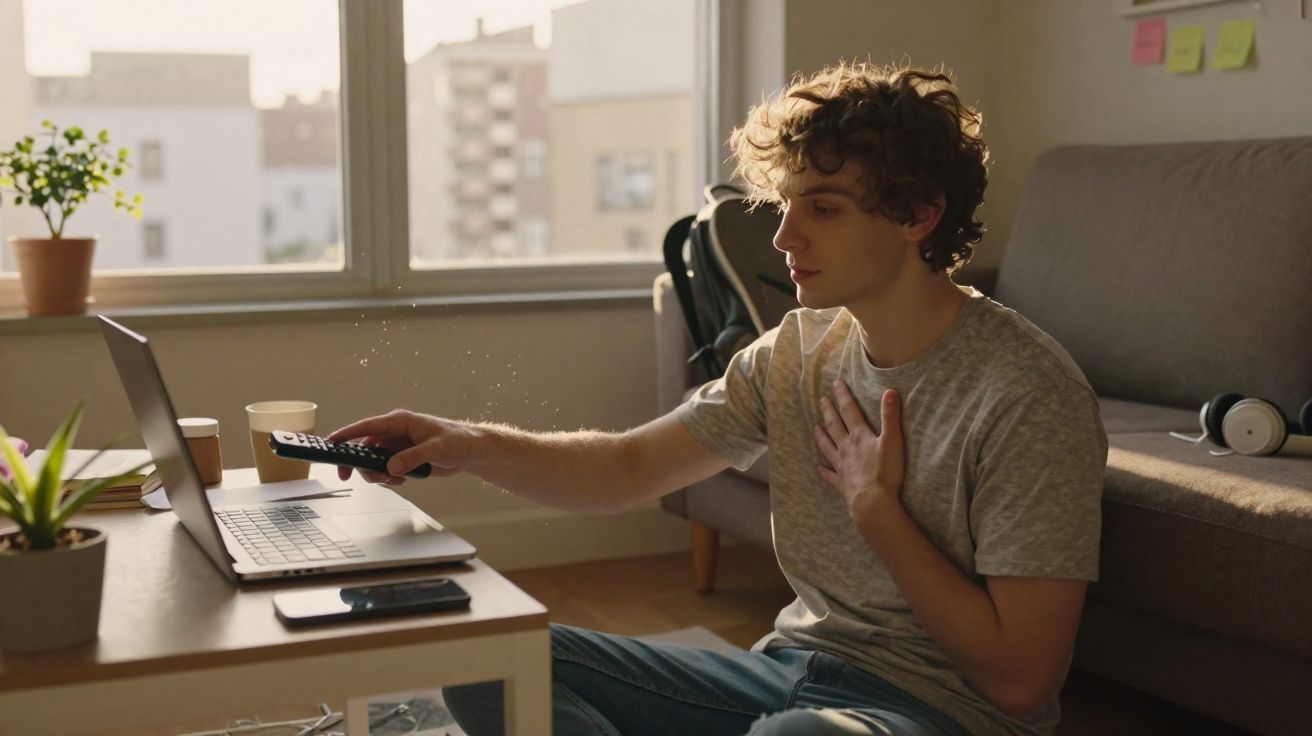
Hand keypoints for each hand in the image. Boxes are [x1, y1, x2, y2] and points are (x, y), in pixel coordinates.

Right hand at [328, 409, 473, 484]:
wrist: (470, 451)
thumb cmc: (457, 441)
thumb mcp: (435, 449)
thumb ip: (411, 458)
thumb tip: (391, 467)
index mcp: (400, 421)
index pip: (367, 426)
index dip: (347, 434)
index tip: (331, 443)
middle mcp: (395, 432)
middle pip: (364, 447)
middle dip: (358, 463)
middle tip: (351, 476)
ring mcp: (397, 446)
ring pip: (373, 461)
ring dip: (376, 473)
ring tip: (391, 480)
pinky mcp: (402, 458)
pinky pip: (385, 469)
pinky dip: (387, 477)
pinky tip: (400, 481)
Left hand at [813, 381, 905, 523]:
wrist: (872, 502)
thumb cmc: (885, 472)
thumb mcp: (892, 441)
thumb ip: (890, 416)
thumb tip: (890, 391)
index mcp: (859, 436)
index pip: (849, 411)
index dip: (843, 396)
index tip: (836, 384)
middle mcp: (846, 448)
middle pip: (835, 426)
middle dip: (828, 411)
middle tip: (821, 400)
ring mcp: (842, 466)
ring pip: (828, 447)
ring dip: (821, 436)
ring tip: (815, 427)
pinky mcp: (841, 483)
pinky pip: (829, 476)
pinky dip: (823, 471)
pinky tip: (818, 468)